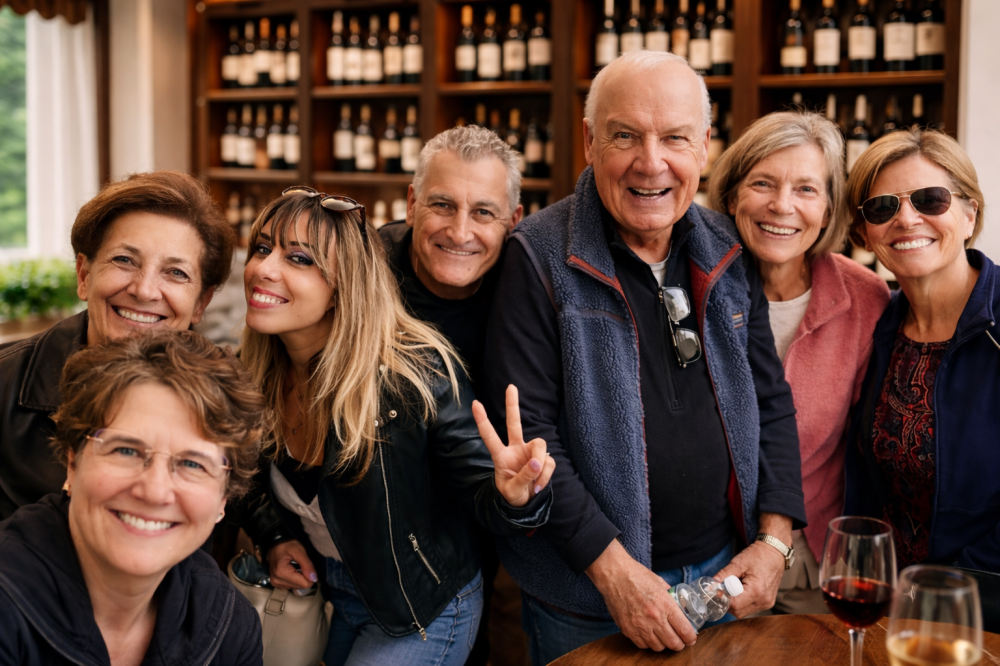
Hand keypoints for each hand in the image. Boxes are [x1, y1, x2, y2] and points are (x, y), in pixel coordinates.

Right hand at [267, 539, 318, 590]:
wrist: (274, 545)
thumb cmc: (287, 545)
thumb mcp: (299, 551)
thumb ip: (307, 565)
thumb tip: (314, 578)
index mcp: (281, 572)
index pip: (304, 583)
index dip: (310, 575)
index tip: (307, 565)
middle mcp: (277, 580)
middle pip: (301, 586)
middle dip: (304, 576)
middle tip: (300, 565)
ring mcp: (276, 583)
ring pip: (297, 587)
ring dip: (299, 577)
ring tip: (295, 566)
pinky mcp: (276, 584)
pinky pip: (292, 586)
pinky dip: (294, 579)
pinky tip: (291, 570)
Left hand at [472, 385, 554, 507]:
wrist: (526, 506)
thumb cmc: (512, 496)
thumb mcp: (512, 491)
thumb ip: (524, 477)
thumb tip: (537, 462)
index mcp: (501, 457)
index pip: (490, 436)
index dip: (483, 421)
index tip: (475, 404)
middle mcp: (515, 450)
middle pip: (514, 424)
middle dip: (512, 405)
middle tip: (511, 386)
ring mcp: (530, 454)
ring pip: (540, 447)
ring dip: (540, 466)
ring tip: (535, 484)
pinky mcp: (543, 460)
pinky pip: (549, 462)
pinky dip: (546, 475)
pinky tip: (539, 486)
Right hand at [586, 539, 697, 651]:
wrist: (614, 575)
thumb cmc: (636, 575)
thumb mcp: (660, 583)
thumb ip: (670, 596)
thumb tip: (678, 604)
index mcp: (665, 604)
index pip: (684, 630)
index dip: (691, 638)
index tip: (691, 638)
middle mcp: (654, 618)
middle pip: (673, 643)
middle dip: (680, 645)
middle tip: (680, 642)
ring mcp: (640, 625)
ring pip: (658, 647)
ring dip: (663, 644)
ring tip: (664, 639)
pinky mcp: (627, 629)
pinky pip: (641, 645)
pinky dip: (647, 643)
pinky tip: (649, 636)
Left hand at [712, 513, 792, 617]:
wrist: (775, 553)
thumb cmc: (758, 556)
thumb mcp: (738, 563)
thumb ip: (724, 574)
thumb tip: (712, 585)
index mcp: (757, 591)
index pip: (734, 605)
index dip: (723, 599)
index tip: (717, 591)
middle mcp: (763, 601)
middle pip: (738, 612)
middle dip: (727, 603)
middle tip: (723, 590)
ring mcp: (767, 603)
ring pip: (744, 612)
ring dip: (735, 603)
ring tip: (734, 588)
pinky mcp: (768, 602)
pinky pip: (751, 608)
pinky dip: (743, 602)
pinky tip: (742, 590)